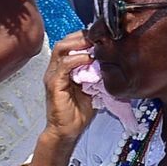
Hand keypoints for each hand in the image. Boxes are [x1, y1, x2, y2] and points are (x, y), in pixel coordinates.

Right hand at [40, 32, 98, 149]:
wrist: (68, 131)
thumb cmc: (79, 111)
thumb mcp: (93, 87)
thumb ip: (98, 74)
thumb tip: (113, 61)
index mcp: (64, 68)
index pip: (70, 43)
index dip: (84, 36)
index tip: (102, 35)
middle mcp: (56, 68)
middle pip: (65, 41)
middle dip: (82, 35)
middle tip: (100, 35)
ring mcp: (53, 75)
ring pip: (62, 49)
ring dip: (79, 43)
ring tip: (95, 43)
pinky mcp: (54, 84)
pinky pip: (64, 65)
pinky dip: (77, 59)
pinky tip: (90, 58)